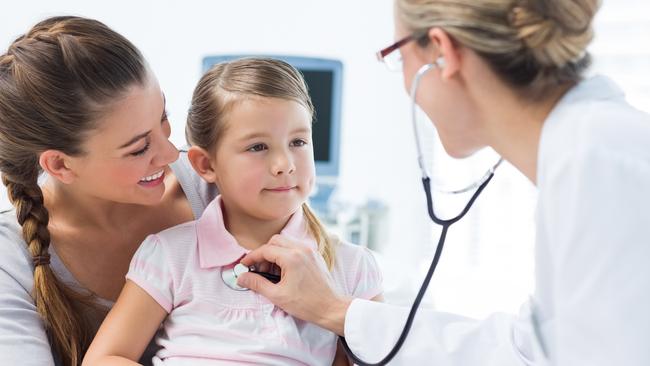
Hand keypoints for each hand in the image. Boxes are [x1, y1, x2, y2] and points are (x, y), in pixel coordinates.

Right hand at [237, 234, 351, 335]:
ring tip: (271, 273)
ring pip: (286, 243)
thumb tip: (242, 277)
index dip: (252, 257)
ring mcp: (310, 251)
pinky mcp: (315, 256)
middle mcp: (302, 249)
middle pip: (275, 241)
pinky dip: (286, 255)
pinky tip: (284, 272)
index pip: (265, 250)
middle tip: (258, 270)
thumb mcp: (277, 296)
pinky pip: (296, 248)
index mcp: (292, 257)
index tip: (244, 266)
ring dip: (275, 253)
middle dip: (263, 253)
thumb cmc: (307, 304)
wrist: (331, 308)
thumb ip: (257, 284)